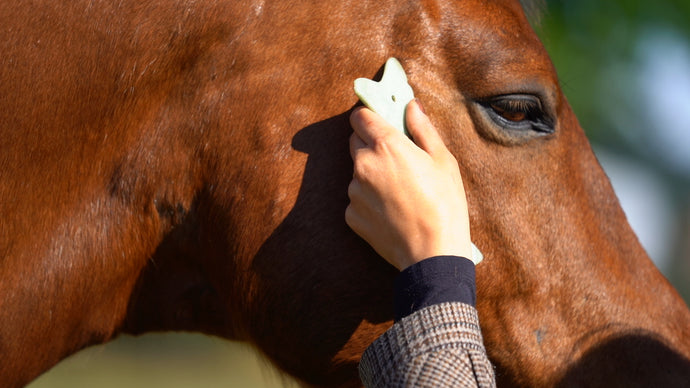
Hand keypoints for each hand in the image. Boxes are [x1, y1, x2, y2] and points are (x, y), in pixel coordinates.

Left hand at [346, 100, 471, 270]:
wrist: (432, 254)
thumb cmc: (444, 204)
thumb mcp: (442, 160)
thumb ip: (422, 128)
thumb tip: (410, 106)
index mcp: (386, 145)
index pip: (360, 117)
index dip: (369, 117)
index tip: (379, 122)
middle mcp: (364, 164)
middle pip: (356, 142)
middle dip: (371, 144)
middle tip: (397, 160)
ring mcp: (354, 191)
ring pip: (357, 172)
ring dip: (371, 175)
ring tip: (400, 192)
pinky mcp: (351, 215)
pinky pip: (357, 199)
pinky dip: (369, 201)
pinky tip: (392, 211)